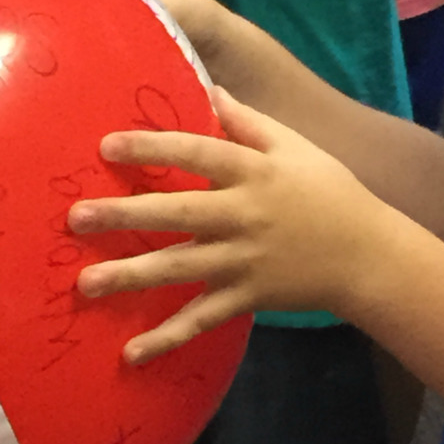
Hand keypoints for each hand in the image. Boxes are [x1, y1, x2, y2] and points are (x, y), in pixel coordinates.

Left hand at [68, 87, 394, 363]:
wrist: (367, 255)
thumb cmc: (326, 191)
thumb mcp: (294, 147)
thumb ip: (248, 122)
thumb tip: (209, 89)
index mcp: (253, 173)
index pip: (196, 154)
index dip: (152, 148)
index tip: (105, 146)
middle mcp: (242, 216)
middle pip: (177, 214)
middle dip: (125, 215)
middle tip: (76, 218)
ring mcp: (242, 262)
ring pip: (179, 269)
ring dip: (131, 277)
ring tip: (85, 283)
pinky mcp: (244, 297)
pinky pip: (200, 320)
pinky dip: (167, 339)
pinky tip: (130, 354)